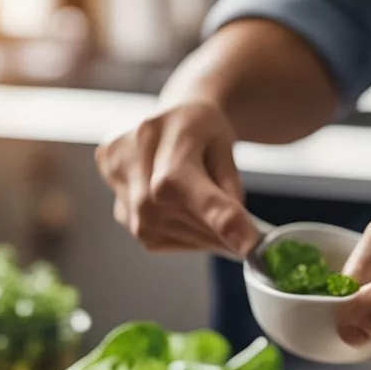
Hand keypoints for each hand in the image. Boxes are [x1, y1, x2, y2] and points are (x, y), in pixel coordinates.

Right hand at [95, 100, 259, 256]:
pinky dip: (182, 233)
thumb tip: (236, 233)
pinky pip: (159, 238)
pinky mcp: (119, 212)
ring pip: (170, 235)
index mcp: (164, 141)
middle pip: (183, 219)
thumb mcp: (225, 144)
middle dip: (219, 231)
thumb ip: (231, 187)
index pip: (192, 190)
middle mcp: (132, 167)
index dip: (222, 220)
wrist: (166, 122)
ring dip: (200, 234)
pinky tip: (186, 212)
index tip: (251, 246)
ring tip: (209, 211)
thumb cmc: (200, 130)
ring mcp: (119, 192)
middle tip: (246, 233)